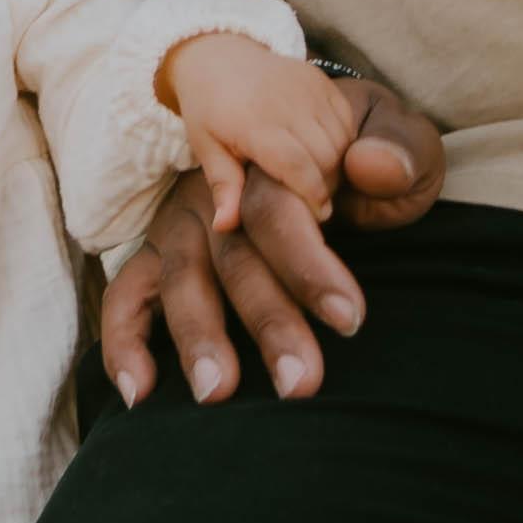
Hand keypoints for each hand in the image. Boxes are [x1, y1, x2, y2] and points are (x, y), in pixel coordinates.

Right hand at [97, 62, 442, 406]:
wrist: (316, 127)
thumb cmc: (363, 149)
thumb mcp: (394, 133)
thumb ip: (397, 146)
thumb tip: (375, 167)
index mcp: (276, 164)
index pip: (282, 211)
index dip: (311, 265)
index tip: (349, 319)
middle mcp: (219, 196)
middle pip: (237, 257)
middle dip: (268, 323)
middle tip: (300, 382)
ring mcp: (182, 226)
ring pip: (183, 280)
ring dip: (198, 338)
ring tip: (219, 395)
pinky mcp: (155, 255)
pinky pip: (126, 296)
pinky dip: (124, 343)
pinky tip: (139, 393)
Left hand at [159, 31, 372, 233]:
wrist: (220, 57)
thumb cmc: (209, 109)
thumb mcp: (207, 148)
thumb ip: (223, 187)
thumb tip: (224, 227)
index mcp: (255, 123)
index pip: (297, 166)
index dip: (313, 195)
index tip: (318, 216)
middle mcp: (286, 102)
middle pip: (325, 157)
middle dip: (325, 185)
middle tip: (313, 199)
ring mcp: (308, 88)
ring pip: (341, 140)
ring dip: (336, 165)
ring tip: (318, 178)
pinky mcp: (321, 80)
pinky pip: (346, 121)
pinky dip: (343, 142)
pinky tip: (325, 153)